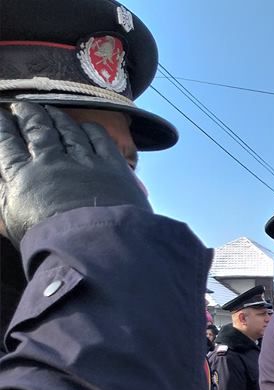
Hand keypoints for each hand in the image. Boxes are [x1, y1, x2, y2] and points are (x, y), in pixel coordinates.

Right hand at [0, 102, 149, 246]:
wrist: (95, 248)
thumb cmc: (51, 244)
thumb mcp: (14, 224)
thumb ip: (6, 197)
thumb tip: (4, 179)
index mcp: (23, 176)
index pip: (7, 142)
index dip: (2, 126)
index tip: (0, 115)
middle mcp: (51, 161)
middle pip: (37, 128)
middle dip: (28, 114)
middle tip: (22, 106)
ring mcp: (83, 161)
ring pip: (67, 129)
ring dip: (57, 117)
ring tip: (49, 111)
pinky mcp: (113, 166)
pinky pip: (99, 137)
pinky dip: (89, 129)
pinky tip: (85, 126)